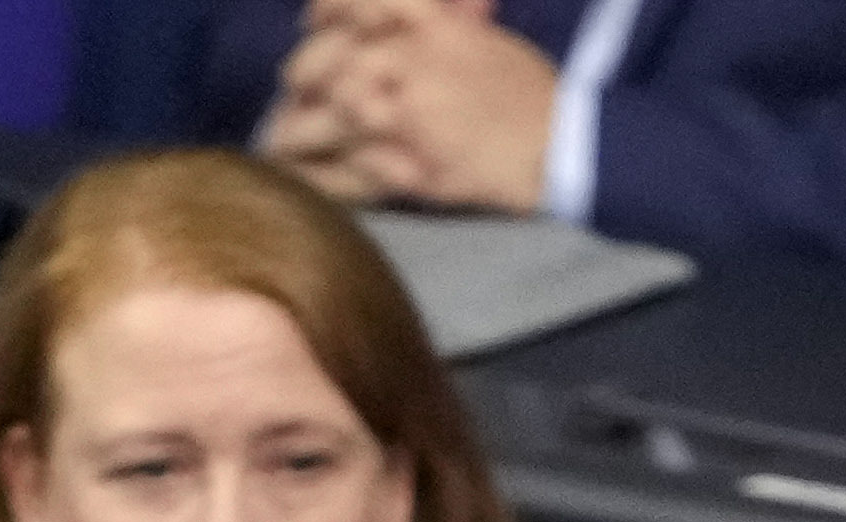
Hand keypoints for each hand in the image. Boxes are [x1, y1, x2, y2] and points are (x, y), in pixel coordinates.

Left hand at [263, 0, 558, 208]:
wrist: (564, 144)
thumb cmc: (529, 90)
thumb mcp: (481, 35)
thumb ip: (430, 22)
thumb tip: (380, 16)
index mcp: (427, 25)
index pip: (353, 4)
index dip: (323, 11)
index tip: (309, 21)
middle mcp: (406, 64)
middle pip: (325, 62)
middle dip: (300, 76)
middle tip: (291, 92)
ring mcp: (403, 118)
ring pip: (327, 119)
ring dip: (296, 131)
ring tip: (281, 143)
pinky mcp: (409, 169)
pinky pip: (348, 174)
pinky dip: (321, 178)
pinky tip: (304, 179)